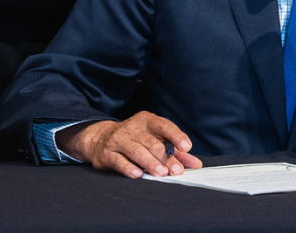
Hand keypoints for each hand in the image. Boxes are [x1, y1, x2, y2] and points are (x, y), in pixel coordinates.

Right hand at [58, 112, 201, 178]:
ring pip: (137, 151)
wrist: (100, 138)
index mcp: (147, 120)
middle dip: (166, 157)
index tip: (186, 147)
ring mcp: (119, 140)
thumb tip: (195, 164)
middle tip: (177, 171)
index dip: (176, 135)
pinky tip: (138, 175)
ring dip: (150, 163)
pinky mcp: (107, 154)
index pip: (164, 126)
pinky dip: (129, 168)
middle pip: (152, 142)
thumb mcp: (153, 139)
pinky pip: (119, 161)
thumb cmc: (134, 139)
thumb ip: (175, 151)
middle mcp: (133, 127)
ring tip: (161, 174)